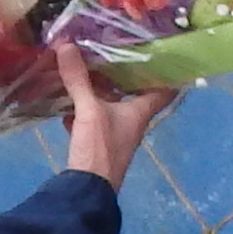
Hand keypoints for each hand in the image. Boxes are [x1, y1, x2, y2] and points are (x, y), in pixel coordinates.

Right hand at [57, 46, 171, 188]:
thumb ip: (79, 79)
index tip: (160, 51)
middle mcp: (132, 122)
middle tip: (113, 51)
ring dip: (100, 91)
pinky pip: (93, 120)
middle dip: (123, 75)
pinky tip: (68, 103)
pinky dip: (83, 110)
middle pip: (133, 94)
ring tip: (87, 69)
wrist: (87, 189)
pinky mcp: (97, 145)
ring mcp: (115, 135)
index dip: (166, 72)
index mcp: (140, 112)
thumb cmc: (100, 148)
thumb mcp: (89, 110)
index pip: (164, 90)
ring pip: (111, 106)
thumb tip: (66, 44)